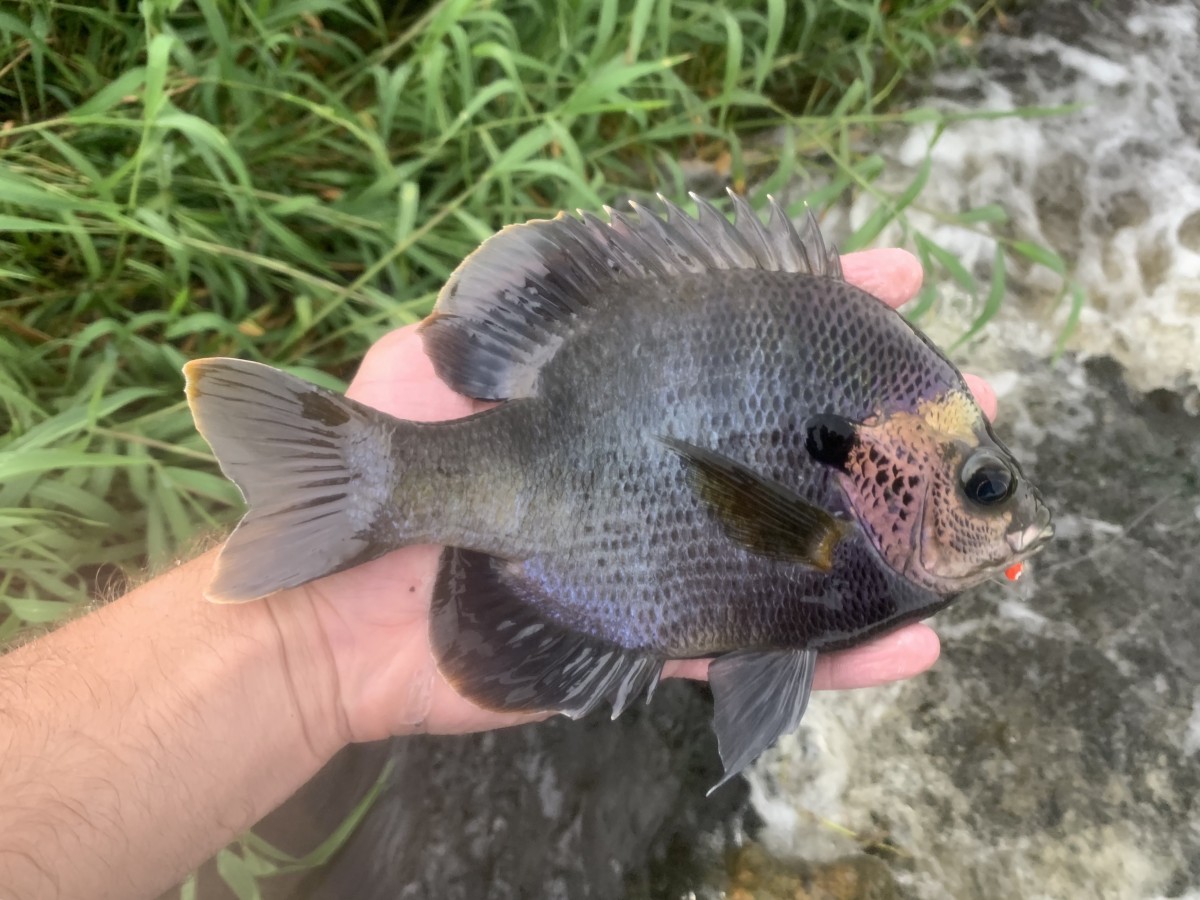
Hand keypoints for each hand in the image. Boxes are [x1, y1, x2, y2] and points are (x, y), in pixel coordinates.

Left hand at [278, 248, 999, 745]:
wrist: (348, 618)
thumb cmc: (388, 482)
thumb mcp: (426, 370)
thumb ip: (497, 320)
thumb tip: (572, 254)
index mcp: (624, 399)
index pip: (736, 338)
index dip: (817, 306)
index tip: (901, 278)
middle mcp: (660, 472)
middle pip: (791, 441)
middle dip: (890, 425)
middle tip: (975, 404)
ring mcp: (666, 555)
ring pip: (800, 550)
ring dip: (895, 541)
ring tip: (986, 535)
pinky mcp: (657, 634)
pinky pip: (757, 650)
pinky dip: (835, 655)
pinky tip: (915, 641)